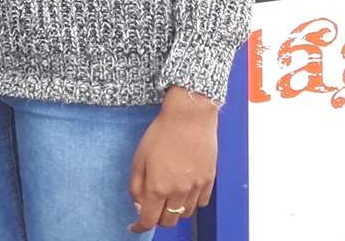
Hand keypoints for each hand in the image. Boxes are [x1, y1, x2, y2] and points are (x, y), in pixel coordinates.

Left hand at [129, 87, 217, 233]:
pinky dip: (191, 203)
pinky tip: (185, 191)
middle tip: (152, 208)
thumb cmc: (162, 133)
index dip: (140, 227)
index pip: (149, 220)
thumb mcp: (139, 158)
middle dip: (157, 218)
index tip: (135, 226)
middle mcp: (179, 191)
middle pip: (169, 221)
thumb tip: (139, 205)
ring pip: (186, 214)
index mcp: (158, 187)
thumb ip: (137, 186)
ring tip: (169, 196)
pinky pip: (201, 203)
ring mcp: (196, 187)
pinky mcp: (209, 180)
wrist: (189, 117)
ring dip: (175, 211)